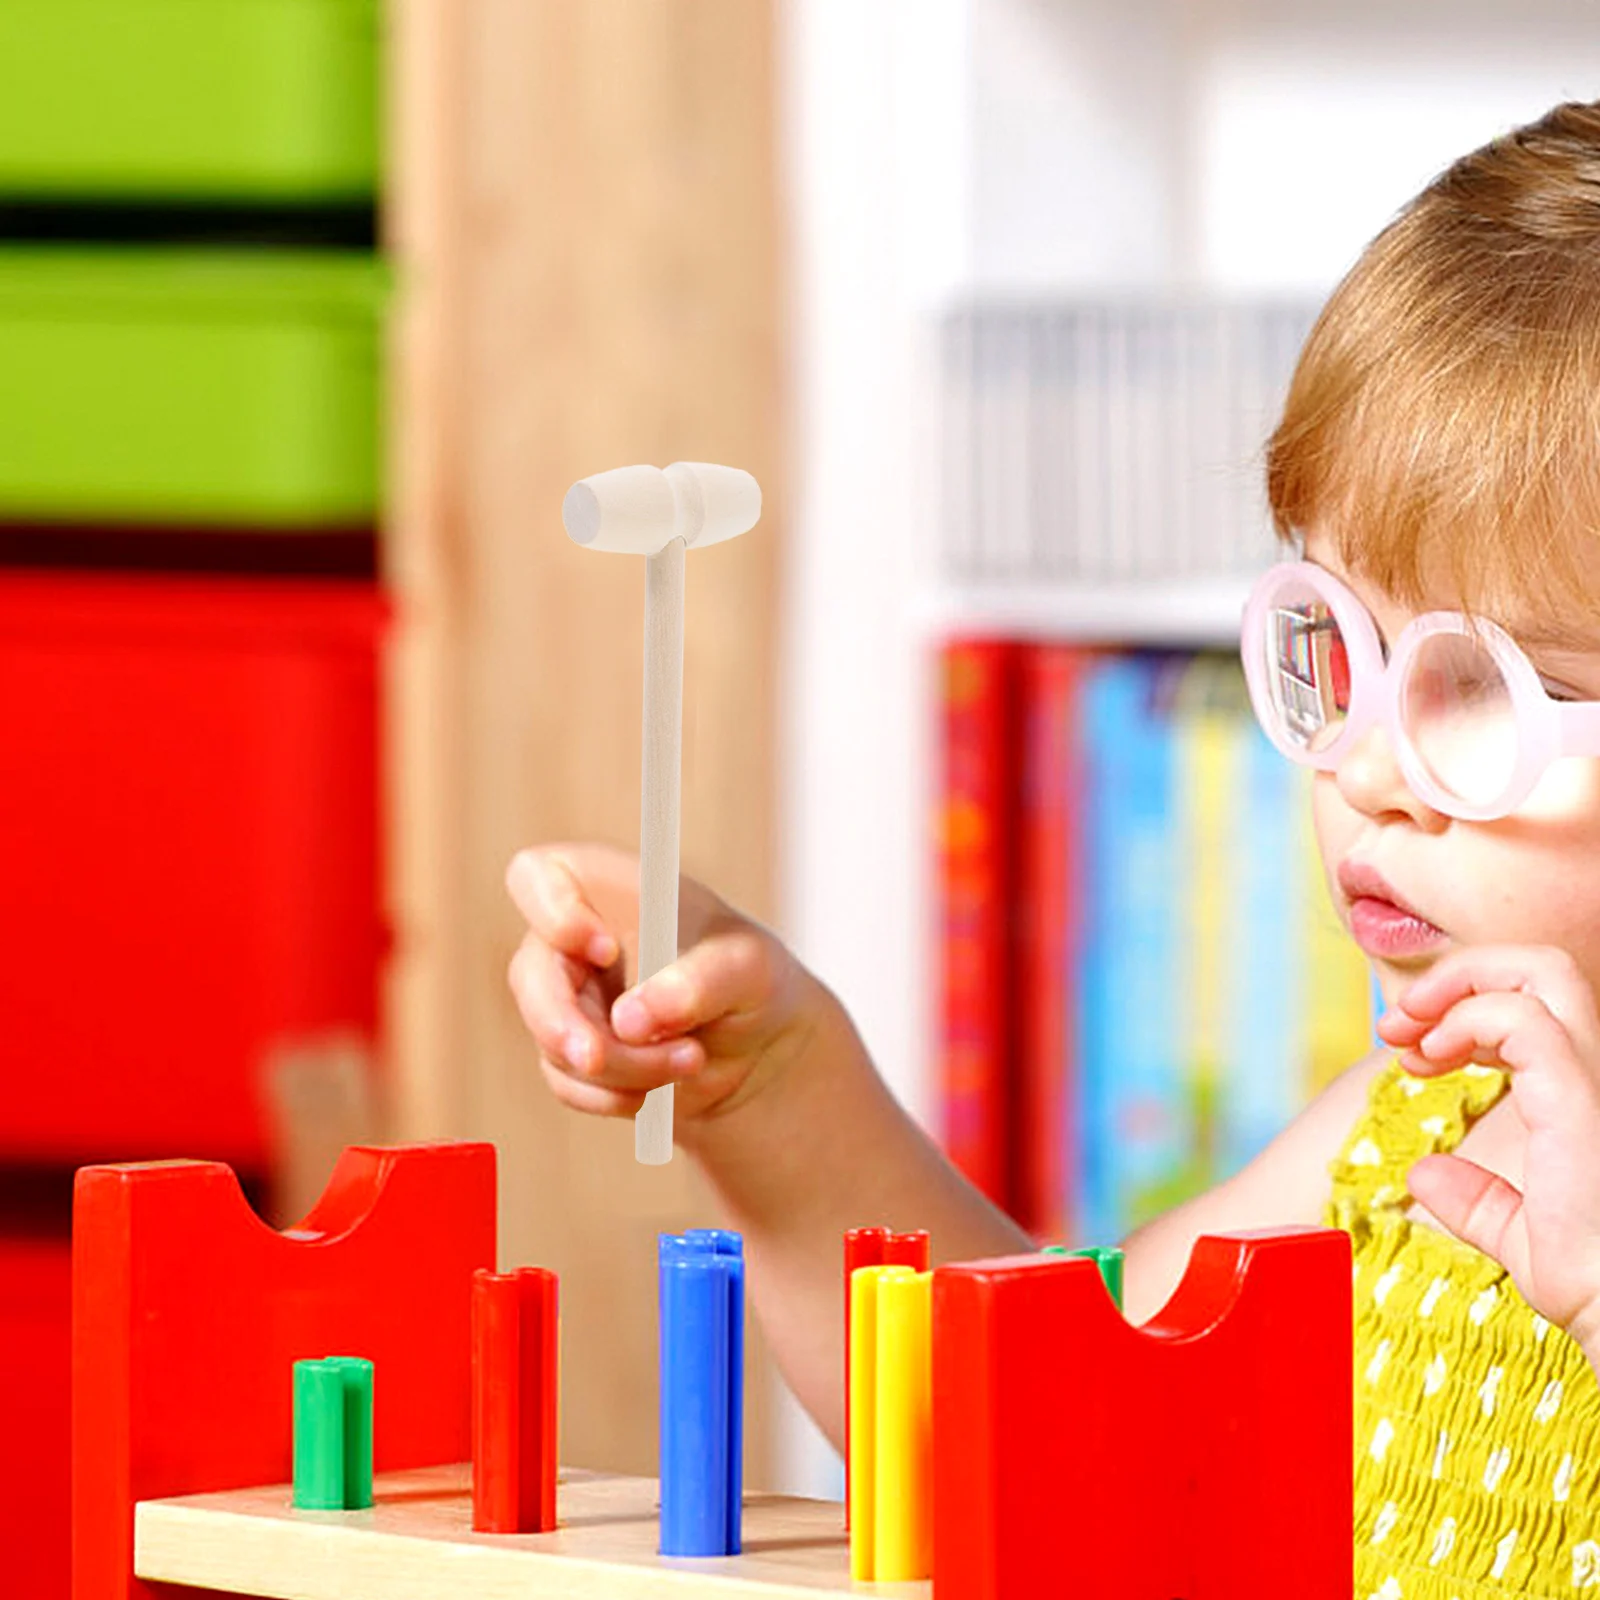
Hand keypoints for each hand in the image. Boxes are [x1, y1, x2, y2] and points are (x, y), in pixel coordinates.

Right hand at [505, 842, 817, 1134]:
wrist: (756, 1045)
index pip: (536, 877)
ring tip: (693, 1060)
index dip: (553, 912)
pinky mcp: (570, 1053)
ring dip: (622, 1066)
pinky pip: (568, 1083)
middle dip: (566, 1025)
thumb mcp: (748, 969)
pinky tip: (663, 1088)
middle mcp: (571, 940)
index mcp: (605, 887)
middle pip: (529, 976)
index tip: (605, 949)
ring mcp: (563, 999)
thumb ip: (698, 982)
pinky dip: (615, 1095)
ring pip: (556, 1040)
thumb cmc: (748, 978)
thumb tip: (628, 1021)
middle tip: (599, 1058)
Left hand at [1377, 945, 1599, 1357]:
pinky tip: (1431, 1057)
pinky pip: (1522, 1018)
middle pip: (1542, 968)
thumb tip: (1427, 1176)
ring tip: (1404, 1031)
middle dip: (1457, 977)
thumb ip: (1482, 1204)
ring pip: (1540, 970)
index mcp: (1590, 1096)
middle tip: (1397, 1023)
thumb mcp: (1525, 1243)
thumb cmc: (1596, 1289)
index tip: (1410, 1048)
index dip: (1465, 1008)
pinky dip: (1464, 1019)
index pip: (1538, 1005)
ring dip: (1454, 985)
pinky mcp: (1582, 1095)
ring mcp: (1598, 1078)